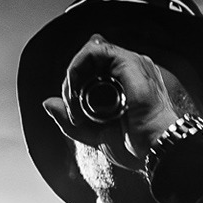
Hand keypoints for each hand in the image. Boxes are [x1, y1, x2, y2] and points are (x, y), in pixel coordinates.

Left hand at [41, 35, 183, 168]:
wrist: (153, 150)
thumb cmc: (136, 145)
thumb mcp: (93, 133)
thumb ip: (69, 119)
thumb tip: (48, 103)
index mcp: (127, 82)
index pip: (94, 65)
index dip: (77, 80)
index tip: (73, 109)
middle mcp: (130, 69)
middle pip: (90, 58)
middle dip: (71, 80)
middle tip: (71, 108)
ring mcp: (131, 64)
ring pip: (89, 51)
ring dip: (72, 75)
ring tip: (72, 102)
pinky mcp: (129, 63)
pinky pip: (94, 51)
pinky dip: (77, 69)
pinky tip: (76, 94)